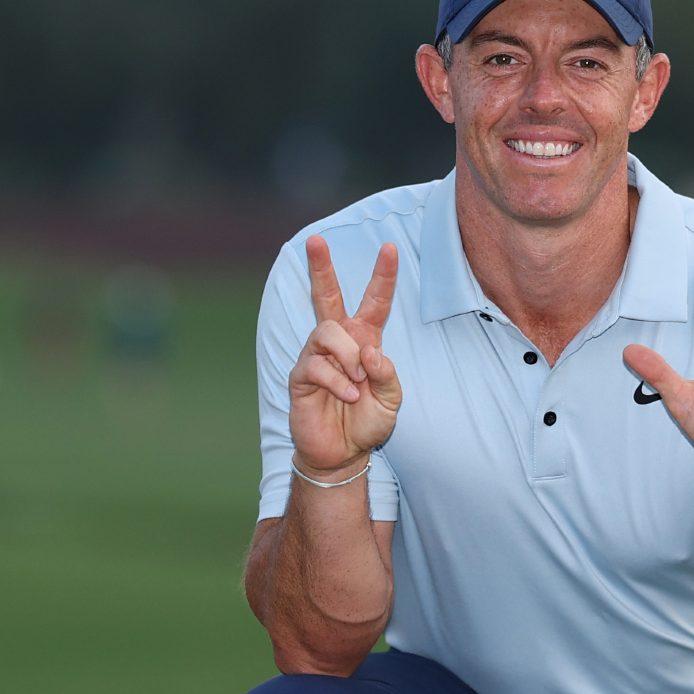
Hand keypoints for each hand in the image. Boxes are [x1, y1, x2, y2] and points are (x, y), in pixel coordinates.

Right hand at [289, 236, 402, 478]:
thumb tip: (369, 351)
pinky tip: (348, 396)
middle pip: (327, 295)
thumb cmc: (367, 421)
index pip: (374, 302)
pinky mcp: (301, 375)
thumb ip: (388, 374)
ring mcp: (316, 356)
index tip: (390, 247)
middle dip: (321, 267)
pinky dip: (339, 381)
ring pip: (328, 332)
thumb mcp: (392, 400)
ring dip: (348, 357)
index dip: (382, 276)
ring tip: (358, 383)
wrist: (343, 453)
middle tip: (316, 240)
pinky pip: (317, 365)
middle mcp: (338, 342)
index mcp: (364, 340)